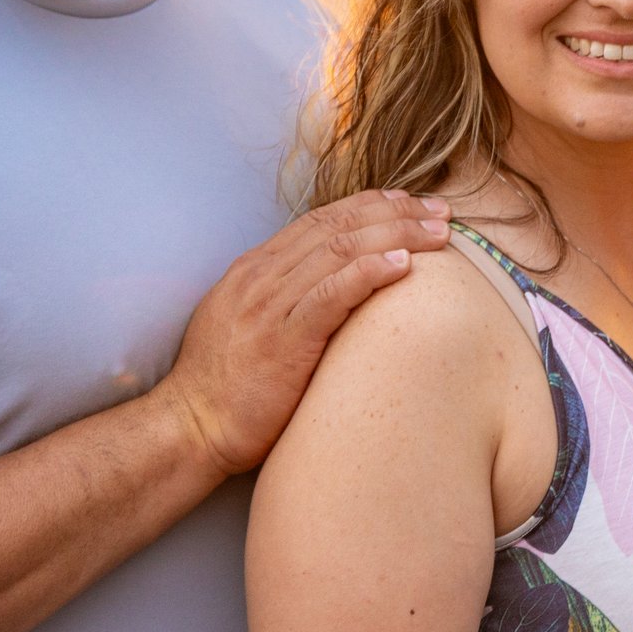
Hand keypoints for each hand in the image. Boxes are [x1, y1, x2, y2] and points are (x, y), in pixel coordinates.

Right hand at [159, 190, 452, 476]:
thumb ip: (285, 298)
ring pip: (340, 250)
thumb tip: (333, 287)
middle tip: (441, 212)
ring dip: (396, 235)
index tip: (411, 203)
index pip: (322, 220)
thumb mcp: (250, 324)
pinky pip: (330, 294)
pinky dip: (368, 272)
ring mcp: (270, 306)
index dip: (371, 206)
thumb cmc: (227, 387)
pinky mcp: (282, 341)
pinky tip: (403, 264)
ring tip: (438, 234)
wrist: (191, 428)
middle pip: (338, 226)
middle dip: (396, 212)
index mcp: (256, 269)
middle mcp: (262, 277)